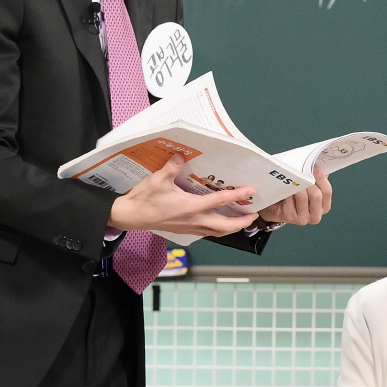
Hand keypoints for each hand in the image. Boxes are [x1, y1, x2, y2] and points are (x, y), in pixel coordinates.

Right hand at [107, 156, 256, 235]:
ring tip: (243, 221)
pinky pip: (207, 233)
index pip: (219, 201)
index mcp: (190, 207)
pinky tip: (220, 223)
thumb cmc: (144, 199)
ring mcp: (190, 228)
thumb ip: (172, 167)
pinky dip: (218, 229)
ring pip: (217, 232)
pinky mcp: (185, 231)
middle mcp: (194, 220)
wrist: (131, 216)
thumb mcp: (158, 179)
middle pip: (225, 226)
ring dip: (232, 228)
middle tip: (254, 215)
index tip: (251, 192)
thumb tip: (181, 154)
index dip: (237, 196)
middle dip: (242, 222)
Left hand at [257, 165, 332, 225]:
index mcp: (323, 207)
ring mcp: (303, 218)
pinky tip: (285, 186)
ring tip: (293, 177)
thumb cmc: (294, 197)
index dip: (322, 179)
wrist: (275, 208)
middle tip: (302, 172)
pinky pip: (290, 199)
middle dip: (309, 182)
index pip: (327, 192)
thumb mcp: (307, 189)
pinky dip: (288, 190)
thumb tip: (320, 168)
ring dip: (297, 185)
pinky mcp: (290, 217)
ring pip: (302, 197)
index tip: (315, 168)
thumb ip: (316, 180)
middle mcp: (315, 216)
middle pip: (316, 195)